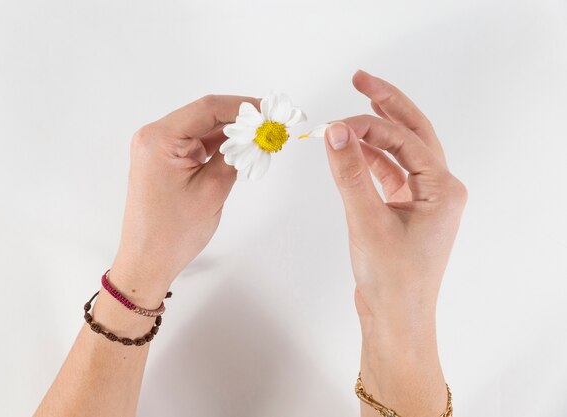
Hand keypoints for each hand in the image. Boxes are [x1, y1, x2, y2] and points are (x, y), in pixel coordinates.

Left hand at [109, 95, 257, 299]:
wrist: (148, 261)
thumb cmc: (173, 232)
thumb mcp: (212, 189)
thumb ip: (235, 155)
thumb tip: (257, 134)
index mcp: (159, 139)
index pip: (208, 108)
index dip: (244, 106)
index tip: (271, 112)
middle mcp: (154, 137)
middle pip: (205, 116)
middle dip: (241, 120)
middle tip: (273, 126)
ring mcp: (159, 149)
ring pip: (204, 130)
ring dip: (233, 134)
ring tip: (263, 139)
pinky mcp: (166, 161)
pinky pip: (198, 144)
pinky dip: (221, 146)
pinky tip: (244, 150)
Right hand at [324, 70, 466, 414]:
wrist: (395, 319)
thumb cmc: (391, 278)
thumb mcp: (367, 220)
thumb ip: (350, 172)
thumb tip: (334, 131)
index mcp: (443, 189)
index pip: (405, 140)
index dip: (369, 126)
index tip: (334, 124)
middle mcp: (439, 190)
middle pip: (413, 134)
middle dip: (387, 106)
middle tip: (360, 79)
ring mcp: (423, 201)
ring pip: (401, 153)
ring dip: (375, 135)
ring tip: (349, 115)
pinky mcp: (406, 212)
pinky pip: (390, 175)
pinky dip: (370, 161)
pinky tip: (351, 152)